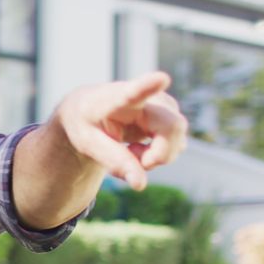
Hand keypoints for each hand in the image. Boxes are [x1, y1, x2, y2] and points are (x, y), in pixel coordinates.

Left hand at [53, 71, 187, 190]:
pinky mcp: (171, 116)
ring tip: (128, 150)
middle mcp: (148, 96)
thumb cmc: (86, 124)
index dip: (148, 86)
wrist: (88, 109)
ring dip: (153, 157)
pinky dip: (156, 155)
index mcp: (117, 98)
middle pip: (173, 128)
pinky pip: (175, 145)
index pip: (135, 92)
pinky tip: (138, 148)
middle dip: (157, 155)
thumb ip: (115, 162)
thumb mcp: (89, 145)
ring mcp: (164, 105)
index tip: (160, 78)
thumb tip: (140, 185)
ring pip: (177, 140)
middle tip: (132, 159)